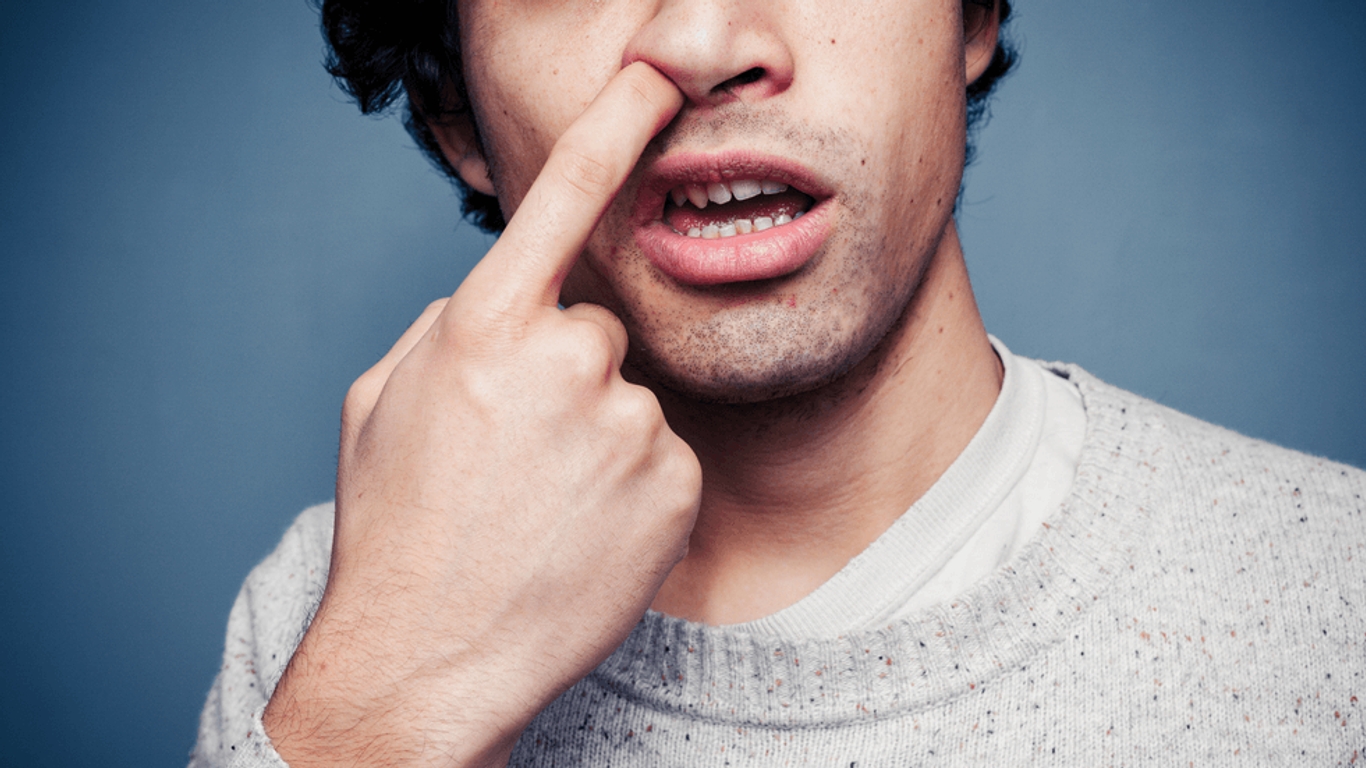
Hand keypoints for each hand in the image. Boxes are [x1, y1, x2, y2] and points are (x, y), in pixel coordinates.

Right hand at [262, 63, 694, 767]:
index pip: (563, 201)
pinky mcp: (676, 484)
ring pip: (627, 398)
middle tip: (515, 456)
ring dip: (595, 438)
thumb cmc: (398, 530)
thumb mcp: (382, 404)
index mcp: (483, 328)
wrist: (429, 662)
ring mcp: (629, 423)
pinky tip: (581, 532)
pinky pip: (663, 456)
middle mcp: (566, 360)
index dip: (612, 129)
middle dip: (562, 377)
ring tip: (541, 506)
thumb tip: (500, 298)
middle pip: (594, 330)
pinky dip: (631, 487)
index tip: (653, 82)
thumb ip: (449, 328)